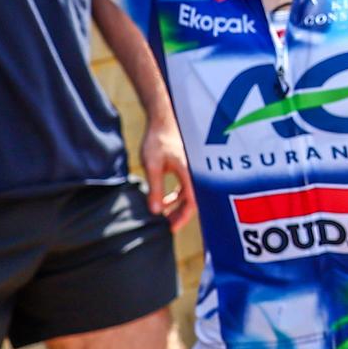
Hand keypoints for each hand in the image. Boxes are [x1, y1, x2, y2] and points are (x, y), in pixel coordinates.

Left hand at [141, 115, 194, 231]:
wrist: (162, 120)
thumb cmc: (157, 140)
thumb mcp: (152, 165)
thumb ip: (155, 188)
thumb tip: (155, 211)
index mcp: (190, 172)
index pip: (191, 201)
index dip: (182, 217)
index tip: (170, 228)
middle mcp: (195, 173)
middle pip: (192, 201)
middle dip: (179, 215)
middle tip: (166, 227)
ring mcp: (192, 171)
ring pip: (189, 195)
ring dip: (177, 206)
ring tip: (162, 216)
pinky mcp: (187, 168)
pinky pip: (185, 188)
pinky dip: (176, 197)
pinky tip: (164, 201)